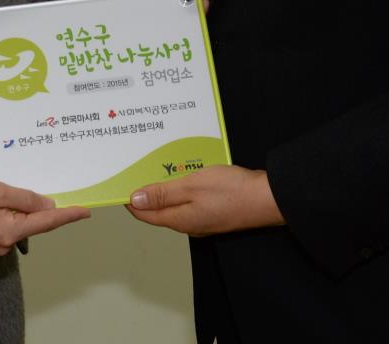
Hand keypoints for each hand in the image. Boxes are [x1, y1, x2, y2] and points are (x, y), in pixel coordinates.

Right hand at [0, 175, 89, 255]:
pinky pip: (7, 225)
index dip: (67, 216)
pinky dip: (9, 213)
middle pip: (31, 224)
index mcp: (8, 234)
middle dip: (34, 206)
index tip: (86, 212)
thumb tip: (49, 207)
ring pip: (19, 224)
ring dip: (19, 208)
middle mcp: (3, 245)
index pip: (46, 223)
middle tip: (18, 187)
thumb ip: (27, 200)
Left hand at [125, 165, 283, 236]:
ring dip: (163, 186)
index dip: (128, 199)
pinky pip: (189, 199)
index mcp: (179, 219)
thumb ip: (163, 194)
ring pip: (173, 203)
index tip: (120, 181)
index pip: (143, 213)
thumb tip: (135, 201)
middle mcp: (188, 223)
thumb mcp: (192, 186)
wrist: (268, 199)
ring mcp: (201, 218)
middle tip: (136, 168)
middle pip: (157, 209)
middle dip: (144, 190)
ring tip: (156, 166)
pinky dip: (180, 187)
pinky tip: (182, 172)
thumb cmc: (233, 191)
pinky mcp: (213, 210)